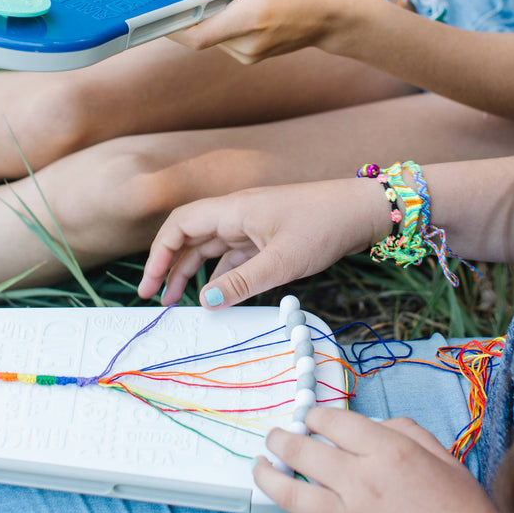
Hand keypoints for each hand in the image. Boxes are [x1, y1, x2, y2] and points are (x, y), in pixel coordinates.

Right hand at [138, 178, 392, 306]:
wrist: (362, 211)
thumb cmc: (324, 227)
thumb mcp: (282, 262)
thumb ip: (241, 283)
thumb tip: (204, 302)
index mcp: (233, 210)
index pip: (179, 225)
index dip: (159, 253)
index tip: (151, 284)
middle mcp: (237, 214)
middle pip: (190, 236)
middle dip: (170, 265)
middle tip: (157, 299)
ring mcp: (252, 224)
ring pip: (211, 247)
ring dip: (193, 271)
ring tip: (180, 301)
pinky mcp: (267, 235)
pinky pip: (234, 254)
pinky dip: (221, 273)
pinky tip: (217, 294)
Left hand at [170, 0, 367, 62]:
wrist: (333, 15)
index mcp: (249, 21)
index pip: (197, 34)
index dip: (171, 25)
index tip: (155, 9)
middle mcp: (246, 46)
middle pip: (202, 32)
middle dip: (193, 10)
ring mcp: (249, 55)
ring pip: (214, 35)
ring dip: (211, 14)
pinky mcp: (252, 57)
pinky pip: (226, 38)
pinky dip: (224, 20)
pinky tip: (238, 3)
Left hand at [255, 408, 507, 512]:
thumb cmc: (466, 510)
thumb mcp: (442, 454)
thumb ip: (403, 431)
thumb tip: (370, 428)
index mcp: (388, 451)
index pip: (334, 422)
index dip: (315, 416)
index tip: (309, 419)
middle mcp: (362, 482)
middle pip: (303, 453)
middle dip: (281, 440)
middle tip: (273, 438)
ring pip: (291, 495)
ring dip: (268, 478)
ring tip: (259, 468)